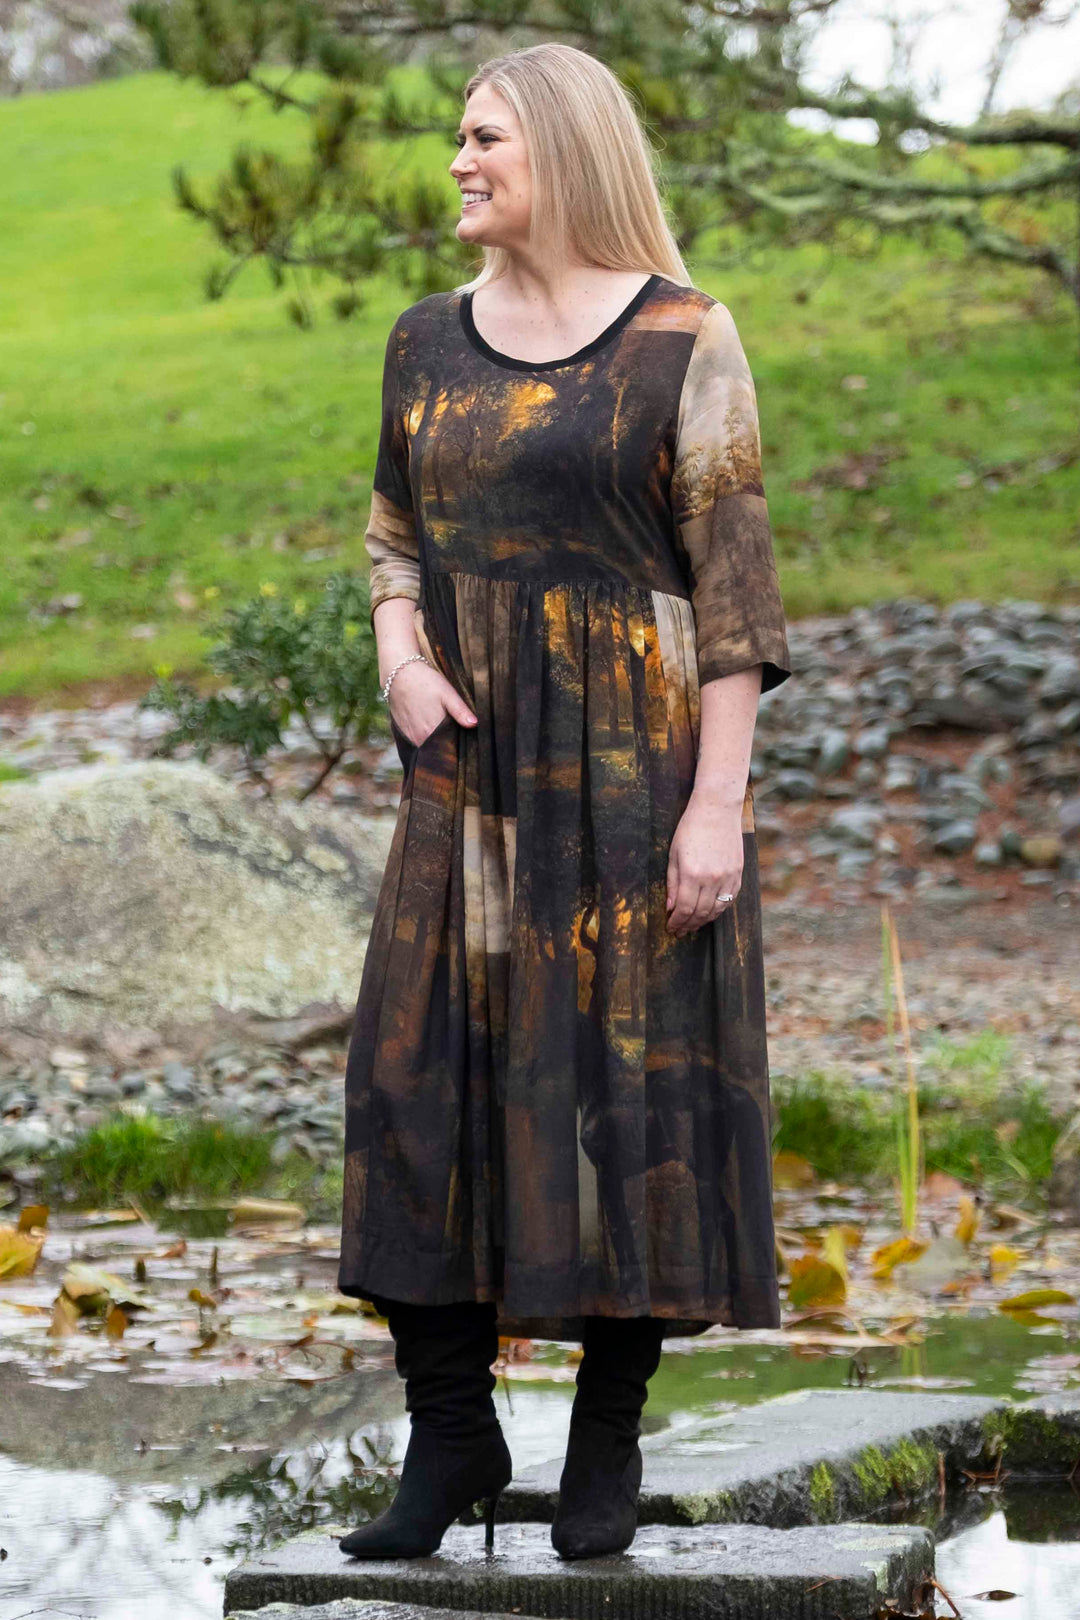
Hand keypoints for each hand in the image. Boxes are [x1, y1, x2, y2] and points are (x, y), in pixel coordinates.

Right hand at [388, 659, 477, 746]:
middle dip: (446, 744)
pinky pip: (417, 740)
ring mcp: (410, 736)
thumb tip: (474, 725)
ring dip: (434, 741)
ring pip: (427, 745)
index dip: (457, 745)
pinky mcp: (403, 731)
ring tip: (441, 727)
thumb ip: (461, 711)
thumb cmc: (426, 682)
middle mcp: (420, 738)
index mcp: (433, 732)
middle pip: (437, 748)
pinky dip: (424, 736)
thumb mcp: (447, 694)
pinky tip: (428, 724)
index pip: (449, 748)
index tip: (464, 740)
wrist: (399, 674)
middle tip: (454, 732)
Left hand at [666, 791, 742, 936]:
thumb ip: (672, 883)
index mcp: (692, 874)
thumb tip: (671, 908)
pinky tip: (710, 912)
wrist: (717, 810)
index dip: (677, 922)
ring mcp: (728, 877)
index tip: (671, 928)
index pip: (684, 909)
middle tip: (680, 931)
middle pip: (700, 913)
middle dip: (688, 925)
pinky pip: (729, 900)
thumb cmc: (690, 829)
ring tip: (693, 925)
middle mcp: (712, 879)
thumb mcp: (674, 854)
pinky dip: (719, 910)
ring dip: (703, 921)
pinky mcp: (738, 874)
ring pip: (716, 910)